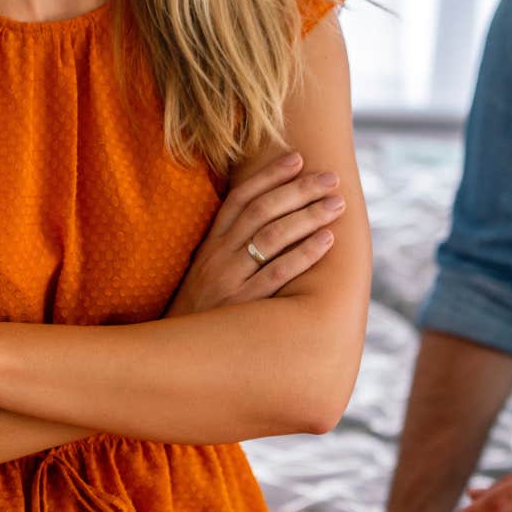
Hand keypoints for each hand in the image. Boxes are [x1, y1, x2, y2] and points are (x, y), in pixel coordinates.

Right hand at [165, 151, 343, 317]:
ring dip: (308, 216)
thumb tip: (267, 219)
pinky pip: (277, 274)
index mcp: (210, 244)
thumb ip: (230, 246)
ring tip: (336, 204)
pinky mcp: (242, 306)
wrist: (174, 354)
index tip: (297, 158)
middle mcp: (219, 256)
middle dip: (298, 190)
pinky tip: (327, 240)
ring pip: (272, 237)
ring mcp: (229, 280)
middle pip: (262, 211)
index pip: (240, 198)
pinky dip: (303, 254)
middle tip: (330, 178)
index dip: (269, 175)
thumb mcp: (205, 271)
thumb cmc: (200, 310)